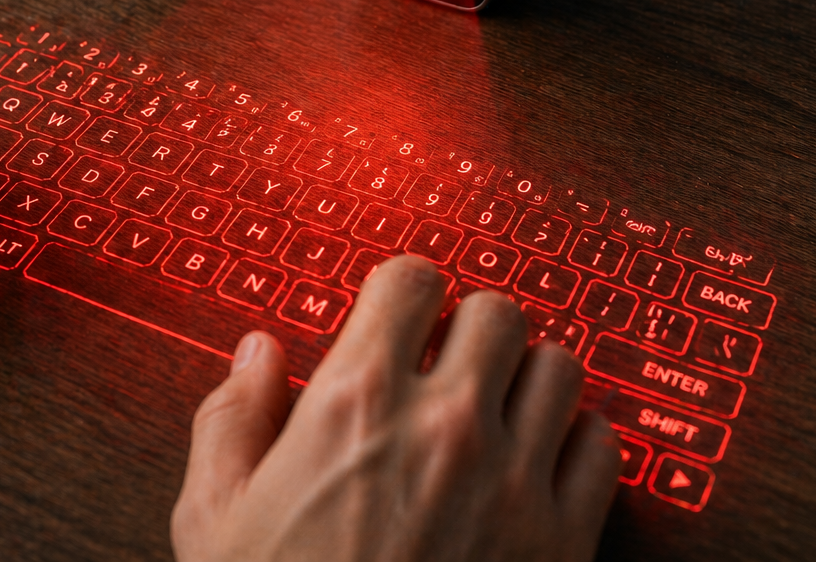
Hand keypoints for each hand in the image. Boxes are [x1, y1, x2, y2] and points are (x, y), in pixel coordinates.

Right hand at [171, 255, 621, 561]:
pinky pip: (602, 443)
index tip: (398, 315)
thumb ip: (232, 417)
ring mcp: (514, 477)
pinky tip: (539, 463)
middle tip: (448, 362)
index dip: (403, 292)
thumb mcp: (212, 520)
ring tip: (498, 407)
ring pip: (559, 363)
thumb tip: (257, 354)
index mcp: (356, 403)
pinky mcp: (565, 535)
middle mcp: (445, 424)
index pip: (411, 279)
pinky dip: (576, 442)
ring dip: (527, 376)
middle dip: (469, 327)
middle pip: (495, 309)